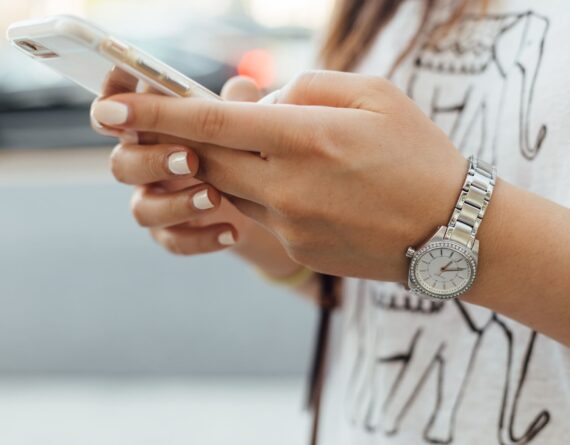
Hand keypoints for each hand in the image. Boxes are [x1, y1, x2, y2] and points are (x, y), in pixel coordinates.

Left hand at [91, 70, 467, 281]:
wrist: (452, 231)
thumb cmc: (420, 154)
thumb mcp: (375, 95)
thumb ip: (308, 87)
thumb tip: (259, 100)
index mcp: (307, 137)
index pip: (212, 122)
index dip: (156, 113)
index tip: (111, 109)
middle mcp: (288, 185)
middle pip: (208, 159)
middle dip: (184, 140)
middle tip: (175, 126)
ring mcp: (290, 224)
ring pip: (231, 187)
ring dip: (233, 165)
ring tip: (279, 152)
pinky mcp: (297, 248)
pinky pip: (261, 214)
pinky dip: (266, 192)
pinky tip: (307, 187)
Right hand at [91, 74, 269, 256]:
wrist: (262, 202)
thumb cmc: (243, 149)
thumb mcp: (246, 125)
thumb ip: (239, 106)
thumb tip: (242, 87)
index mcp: (153, 128)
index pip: (118, 110)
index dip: (112, 99)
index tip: (123, 96)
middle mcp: (145, 164)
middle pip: (122, 163)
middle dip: (152, 160)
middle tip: (191, 159)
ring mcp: (156, 200)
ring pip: (142, 209)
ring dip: (176, 203)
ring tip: (215, 197)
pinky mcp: (172, 232)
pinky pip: (172, 240)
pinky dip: (200, 238)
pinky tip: (231, 232)